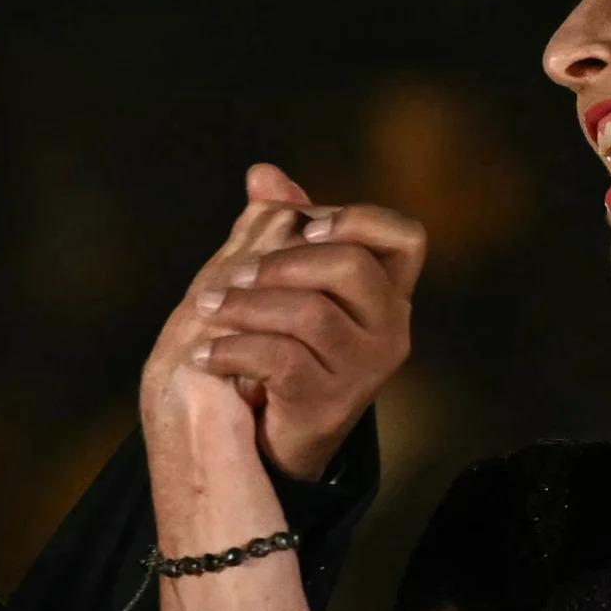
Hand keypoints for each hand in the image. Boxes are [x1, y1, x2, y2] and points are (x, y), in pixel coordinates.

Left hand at [146, 164, 425, 481]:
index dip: (360, 220)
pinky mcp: (332, 403)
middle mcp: (391, 327)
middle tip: (234, 271)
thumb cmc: (287, 345)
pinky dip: (233, 349)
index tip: (306, 227)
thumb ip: (281, 228)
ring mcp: (366, 368)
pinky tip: (205, 353)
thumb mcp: (286, 283)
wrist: (279, 435)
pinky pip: (281, 359)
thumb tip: (262, 174)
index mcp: (387, 289)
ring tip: (207, 307)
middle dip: (283, 260)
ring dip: (246, 305)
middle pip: (351, 266)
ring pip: (310, 313)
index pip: (405, 236)